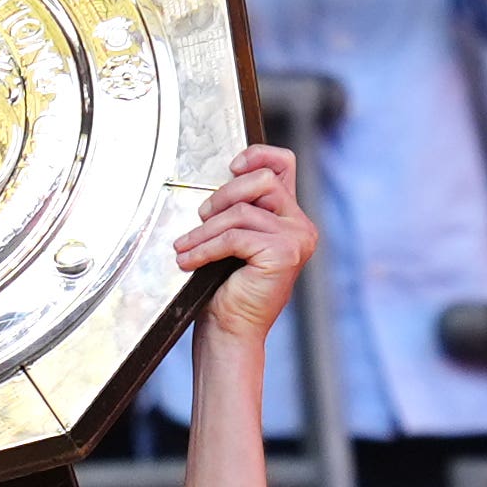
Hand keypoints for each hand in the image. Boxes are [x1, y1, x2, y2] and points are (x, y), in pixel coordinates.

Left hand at [175, 145, 316, 345]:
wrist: (231, 331)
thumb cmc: (227, 288)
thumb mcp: (234, 239)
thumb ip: (238, 208)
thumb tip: (223, 179)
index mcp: (290, 217)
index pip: (283, 164)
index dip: (257, 155)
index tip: (231, 167)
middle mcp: (301, 226)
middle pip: (261, 180)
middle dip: (222, 196)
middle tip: (200, 219)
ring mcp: (296, 239)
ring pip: (242, 211)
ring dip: (205, 230)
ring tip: (185, 247)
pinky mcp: (283, 254)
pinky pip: (234, 237)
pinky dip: (205, 248)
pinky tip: (188, 260)